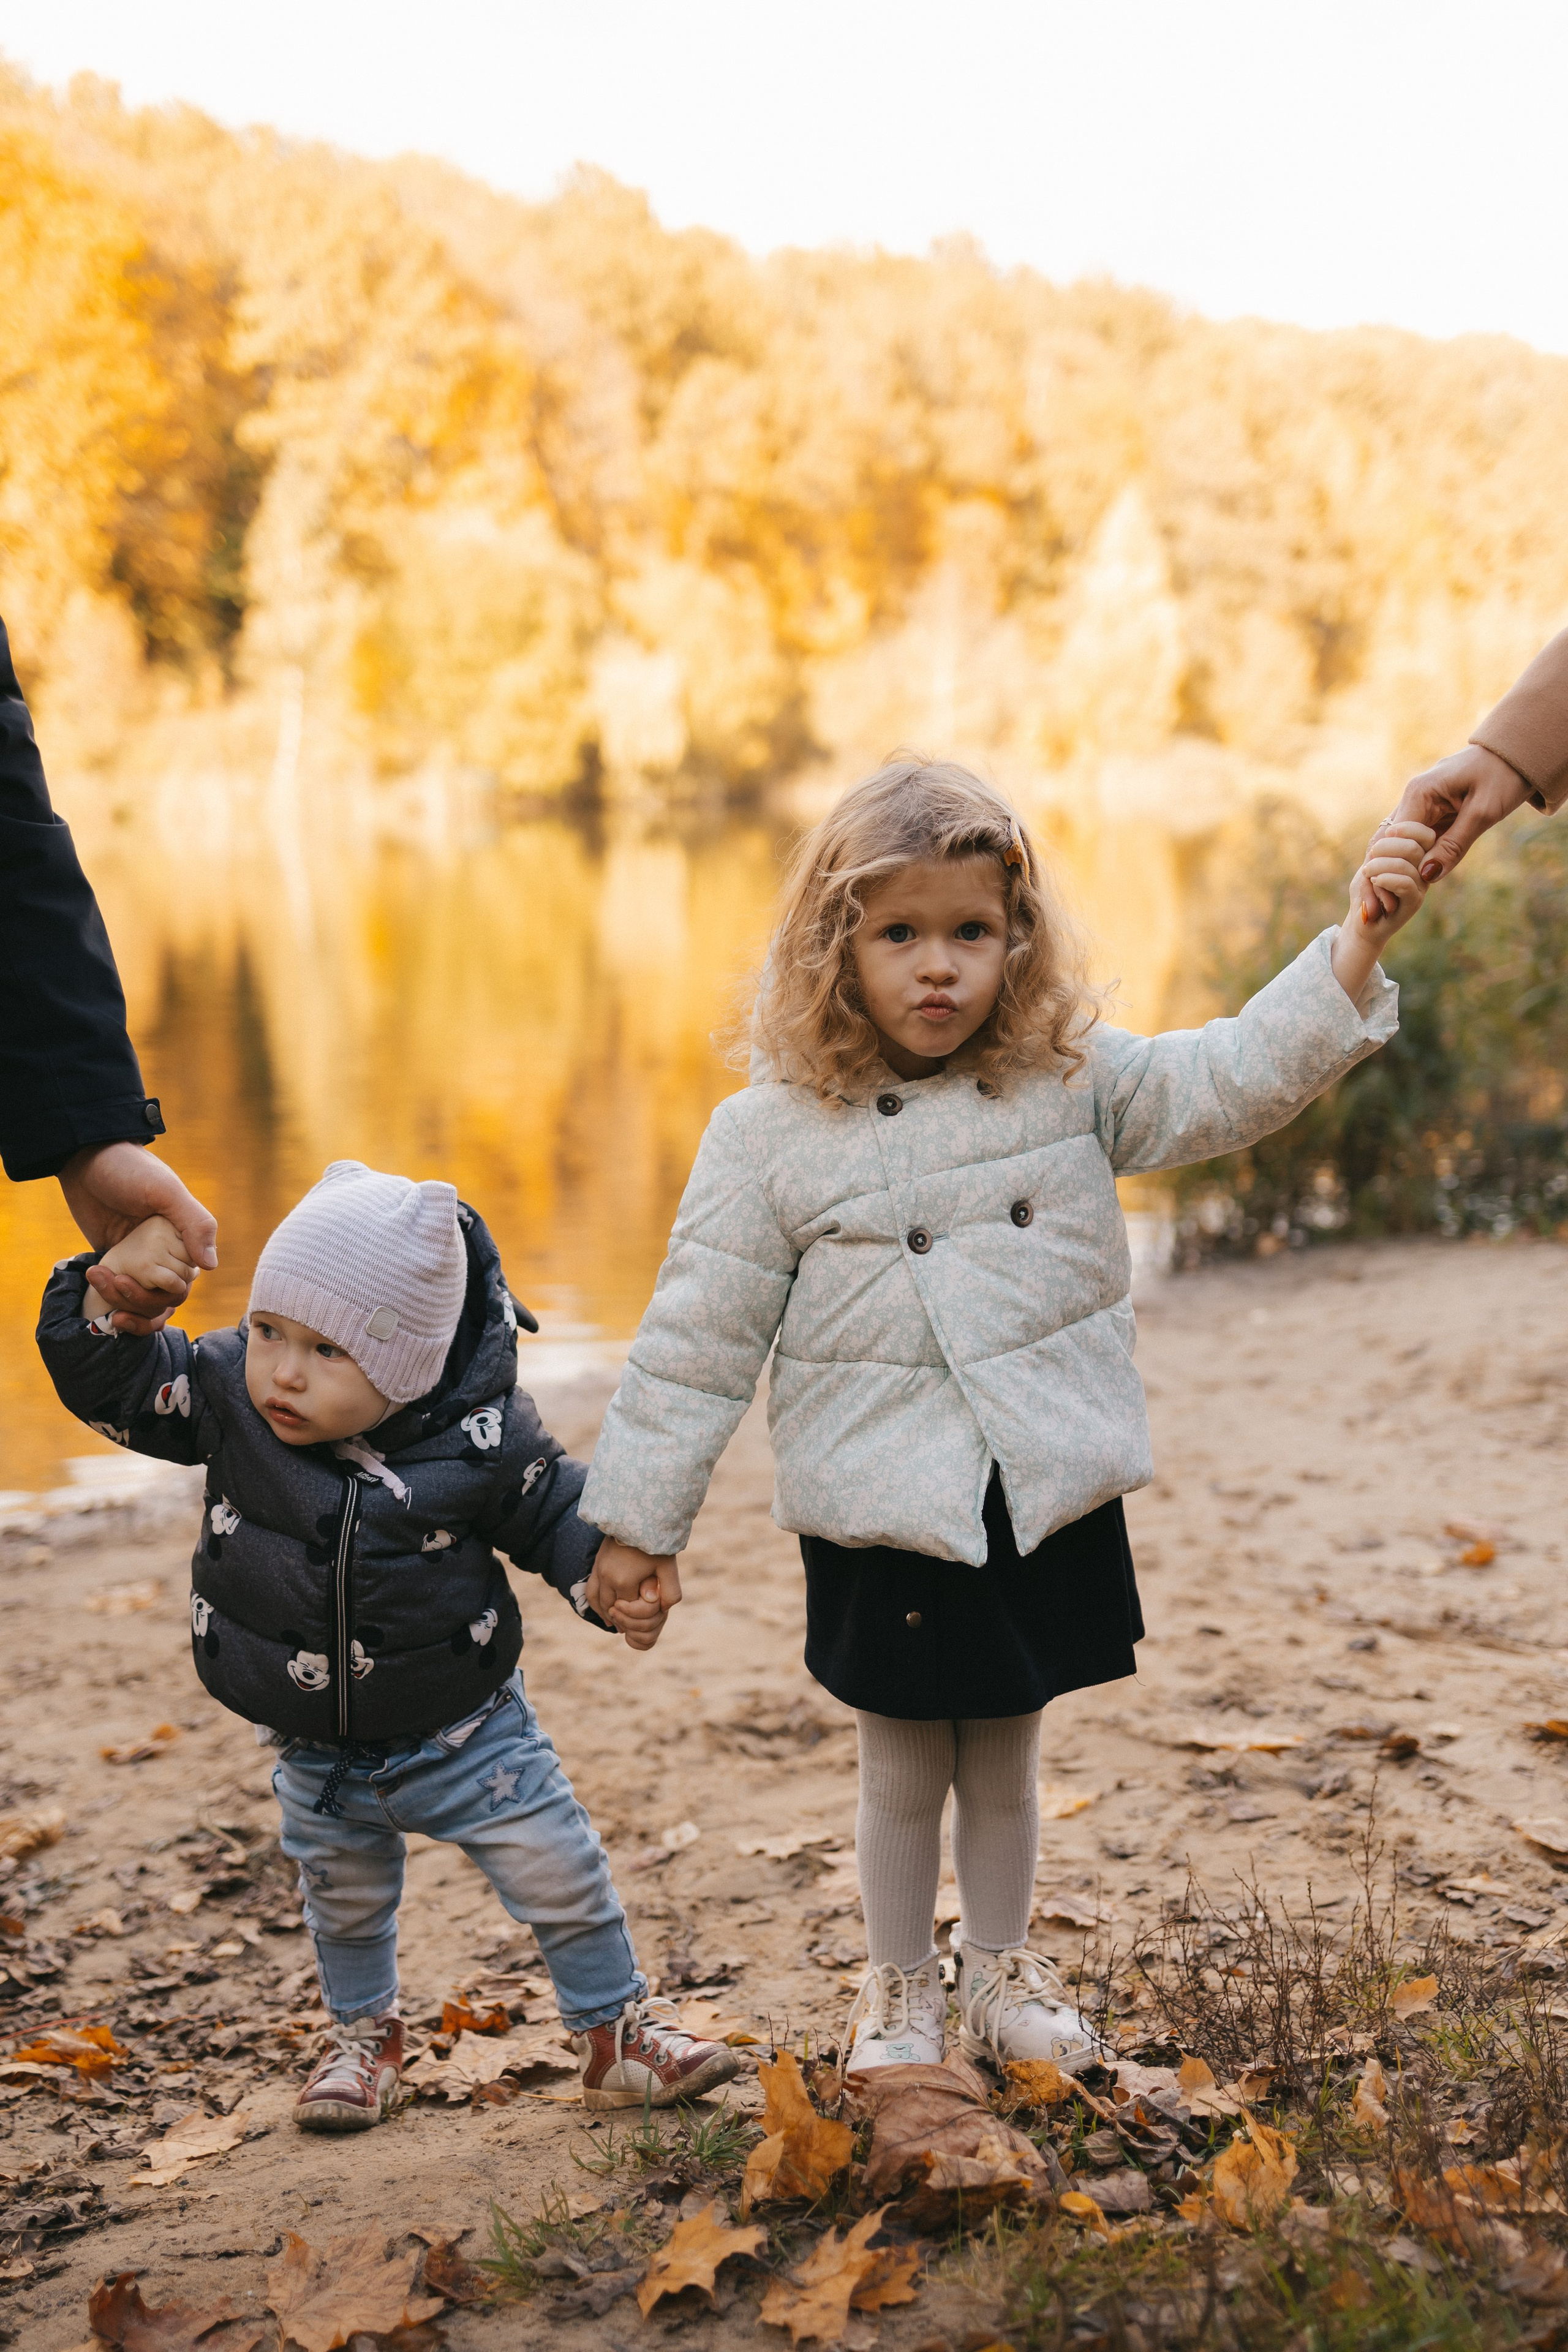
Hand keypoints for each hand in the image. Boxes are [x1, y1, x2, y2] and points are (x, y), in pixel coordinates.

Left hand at [59, 1143, 216, 1333]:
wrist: (83, 1159)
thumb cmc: (128, 1169)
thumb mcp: (164, 1190)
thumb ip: (194, 1223)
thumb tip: (211, 1266)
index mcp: (183, 1237)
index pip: (186, 1280)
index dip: (168, 1289)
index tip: (140, 1280)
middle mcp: (165, 1251)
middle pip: (163, 1296)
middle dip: (140, 1298)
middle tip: (115, 1281)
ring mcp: (139, 1258)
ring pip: (141, 1298)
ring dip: (123, 1300)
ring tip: (99, 1278)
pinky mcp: (115, 1260)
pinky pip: (119, 1291)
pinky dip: (111, 1296)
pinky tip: (96, 1282)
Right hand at [585, 1538, 681, 1649]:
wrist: (637, 1515)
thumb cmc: (655, 1541)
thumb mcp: (668, 1567)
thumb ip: (671, 1591)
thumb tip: (664, 1609)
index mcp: (624, 1581)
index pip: (627, 1609)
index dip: (636, 1617)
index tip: (643, 1623)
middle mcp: (607, 1577)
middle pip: (610, 1607)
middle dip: (619, 1619)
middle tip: (626, 1629)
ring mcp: (599, 1569)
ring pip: (597, 1600)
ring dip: (604, 1613)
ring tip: (612, 1623)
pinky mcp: (596, 1562)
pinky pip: (591, 1589)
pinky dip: (595, 1602)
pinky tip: (602, 1608)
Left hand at [1332, 821, 1432, 1002]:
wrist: (1363, 923)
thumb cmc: (1366, 888)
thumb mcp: (1372, 859)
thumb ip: (1384, 844)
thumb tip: (1392, 829)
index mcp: (1419, 855)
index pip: (1425, 834)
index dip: (1407, 829)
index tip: (1387, 833)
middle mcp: (1425, 870)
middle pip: (1414, 846)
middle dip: (1384, 848)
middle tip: (1370, 859)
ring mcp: (1421, 887)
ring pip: (1406, 865)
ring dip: (1379, 866)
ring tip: (1368, 874)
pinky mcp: (1413, 903)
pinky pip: (1405, 884)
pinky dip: (1385, 879)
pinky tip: (1374, 881)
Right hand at [1372, 744, 1532, 895]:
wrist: (1517, 753)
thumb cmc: (1503, 776)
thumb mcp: (1483, 813)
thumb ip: (1454, 845)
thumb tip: (1426, 877)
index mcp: (1419, 793)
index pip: (1392, 838)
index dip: (1391, 870)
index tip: (1395, 897)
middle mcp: (1412, 796)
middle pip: (1386, 842)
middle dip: (1384, 873)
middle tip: (1383, 907)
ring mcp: (1419, 802)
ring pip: (1396, 842)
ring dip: (1395, 869)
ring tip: (1391, 901)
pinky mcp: (1430, 809)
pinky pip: (1413, 839)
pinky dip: (1411, 860)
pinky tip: (1410, 881)